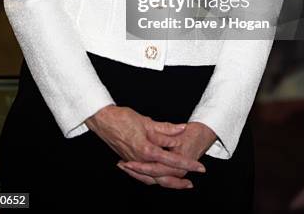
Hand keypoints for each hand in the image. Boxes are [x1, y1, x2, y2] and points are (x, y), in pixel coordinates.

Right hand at [85, 105, 205, 188]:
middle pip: (164, 177)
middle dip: (179, 181)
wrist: (103, 121)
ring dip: (168, 182)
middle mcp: (140, 161)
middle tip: (193, 181)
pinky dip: (153, 179)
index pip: (172, 160)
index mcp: (147, 150)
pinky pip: (144, 176)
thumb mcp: (147, 121)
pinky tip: (159, 178)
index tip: (200, 167)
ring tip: (180, 184)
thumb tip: (181, 130)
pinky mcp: (129, 162)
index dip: (188, 164)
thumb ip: (166, 129)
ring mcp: (134, 163)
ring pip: (154, 179)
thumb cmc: (123, 119)